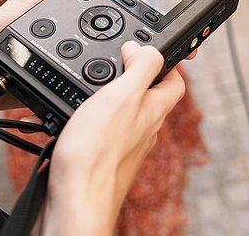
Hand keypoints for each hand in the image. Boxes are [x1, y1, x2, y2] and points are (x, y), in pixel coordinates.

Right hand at [40, 41, 185, 234]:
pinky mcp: (102, 160)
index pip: (175, 82)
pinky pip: (101, 132)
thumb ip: (140, 67)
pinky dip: (89, 119)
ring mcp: (123, 147)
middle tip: (115, 62)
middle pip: (148, 97)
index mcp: (153, 111)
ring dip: (108, 98)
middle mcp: (143, 130)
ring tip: (89, 87)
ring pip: (124, 115)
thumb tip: (143, 47)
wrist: (75, 201)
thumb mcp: (123, 95)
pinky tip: (73, 119)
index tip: (148, 50)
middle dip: (132, 77)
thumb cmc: (97, 153)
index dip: (167, 62)